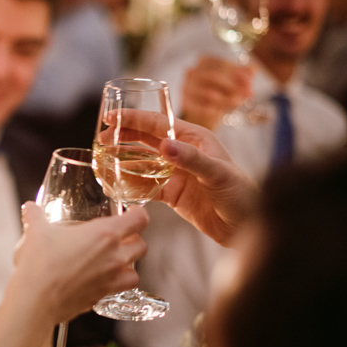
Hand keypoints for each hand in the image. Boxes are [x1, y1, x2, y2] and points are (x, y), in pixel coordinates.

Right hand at [12, 204, 147, 324]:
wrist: (36, 299)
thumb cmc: (40, 264)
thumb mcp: (36, 232)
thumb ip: (35, 216)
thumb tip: (30, 208)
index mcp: (104, 234)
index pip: (139, 220)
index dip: (138, 214)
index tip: (131, 213)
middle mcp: (114, 256)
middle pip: (141, 245)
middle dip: (134, 239)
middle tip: (121, 237)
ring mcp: (111, 279)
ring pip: (136, 270)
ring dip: (130, 264)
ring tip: (116, 260)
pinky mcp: (104, 296)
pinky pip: (122, 289)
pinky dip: (119, 284)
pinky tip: (105, 280)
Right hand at [97, 110, 254, 245]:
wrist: (246, 228)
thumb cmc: (242, 195)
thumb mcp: (218, 174)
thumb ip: (192, 159)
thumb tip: (164, 146)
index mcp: (195, 139)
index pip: (159, 124)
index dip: (134, 119)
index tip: (112, 117)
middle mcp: (183, 153)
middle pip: (146, 140)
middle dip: (123, 138)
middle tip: (100, 139)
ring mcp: (176, 174)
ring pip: (143, 163)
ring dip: (124, 162)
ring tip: (103, 161)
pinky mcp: (172, 194)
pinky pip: (146, 186)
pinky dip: (131, 185)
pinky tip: (116, 184)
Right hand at [181, 56, 252, 129]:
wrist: (205, 110)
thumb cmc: (221, 90)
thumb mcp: (234, 80)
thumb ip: (244, 73)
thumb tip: (254, 68)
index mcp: (204, 61)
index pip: (221, 64)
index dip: (237, 72)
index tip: (250, 82)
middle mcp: (192, 72)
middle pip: (214, 77)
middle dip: (234, 86)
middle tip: (249, 94)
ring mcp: (186, 87)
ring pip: (208, 94)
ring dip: (226, 99)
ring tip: (239, 102)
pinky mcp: (185, 103)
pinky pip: (200, 107)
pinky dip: (213, 110)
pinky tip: (223, 112)